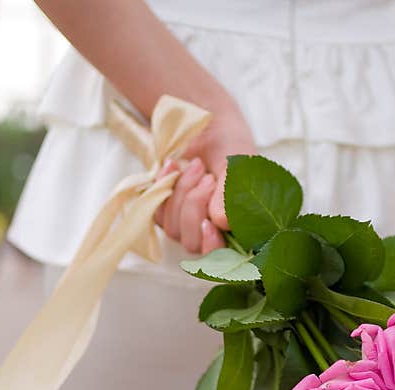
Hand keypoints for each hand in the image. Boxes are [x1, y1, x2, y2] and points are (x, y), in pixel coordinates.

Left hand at [154, 103, 256, 253]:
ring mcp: (187, 226)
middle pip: (193, 242)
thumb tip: (221, 221)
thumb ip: (230, 194)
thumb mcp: (236, 166)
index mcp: (238, 228)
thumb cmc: (230, 147)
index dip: (212, 246)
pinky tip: (173, 166)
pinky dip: (162, 187)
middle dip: (194, 207)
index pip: (224, 258)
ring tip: (195, 165)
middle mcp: (213, 233)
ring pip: (173, 230)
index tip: (208, 223)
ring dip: (181, 193)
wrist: (206, 126)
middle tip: (207, 177)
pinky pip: (156, 213)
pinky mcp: (166, 213)